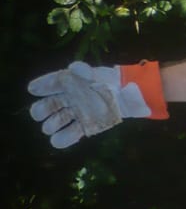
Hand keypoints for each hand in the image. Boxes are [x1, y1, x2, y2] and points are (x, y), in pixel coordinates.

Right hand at [28, 60, 166, 147]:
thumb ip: (88, 72)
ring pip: (58, 120)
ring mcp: (77, 113)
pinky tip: (56, 142)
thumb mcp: (102, 74)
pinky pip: (72, 133)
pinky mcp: (86, 125)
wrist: (128, 97)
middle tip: (38, 114)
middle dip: (41, 110)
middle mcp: (70, 98)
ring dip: (51, 125)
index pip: (52, 83)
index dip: (41, 86)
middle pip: (49, 105)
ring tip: (49, 128)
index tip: (33, 89)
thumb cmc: (113, 82)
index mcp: (70, 83)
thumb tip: (74, 67)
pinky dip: (64, 139)